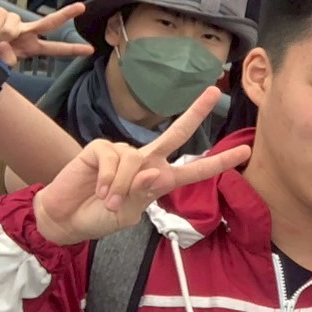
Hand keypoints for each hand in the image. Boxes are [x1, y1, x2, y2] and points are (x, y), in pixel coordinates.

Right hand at [0, 3, 93, 68]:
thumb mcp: (0, 65)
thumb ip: (7, 61)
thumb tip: (5, 45)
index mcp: (30, 47)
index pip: (54, 48)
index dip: (71, 49)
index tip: (91, 50)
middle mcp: (26, 32)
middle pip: (48, 23)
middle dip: (65, 14)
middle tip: (82, 7)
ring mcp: (14, 22)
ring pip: (11, 29)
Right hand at [32, 87, 250, 245]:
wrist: (66, 219)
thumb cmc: (100, 217)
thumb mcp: (127, 213)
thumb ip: (142, 194)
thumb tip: (153, 171)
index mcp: (160, 179)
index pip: (194, 170)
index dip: (219, 161)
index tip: (245, 151)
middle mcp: (146, 161)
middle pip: (176, 134)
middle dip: (196, 112)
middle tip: (214, 92)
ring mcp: (124, 152)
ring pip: (135, 161)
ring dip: (121, 186)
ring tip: (108, 201)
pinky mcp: (101, 148)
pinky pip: (113, 160)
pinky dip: (107, 179)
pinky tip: (98, 190)